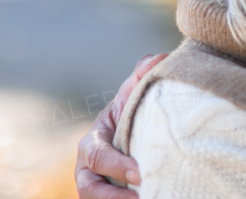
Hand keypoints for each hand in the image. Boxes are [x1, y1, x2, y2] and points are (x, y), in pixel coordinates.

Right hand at [74, 53, 166, 198]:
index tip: (139, 173)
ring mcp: (95, 185)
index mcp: (92, 141)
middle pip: (89, 188)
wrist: (133, 128)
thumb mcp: (133, 93)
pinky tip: (152, 197)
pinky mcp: (108, 195)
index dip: (116, 165)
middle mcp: (87, 167)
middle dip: (111, 196)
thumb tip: (158, 59)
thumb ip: (143, 76)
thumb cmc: (131, 110)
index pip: (96, 156)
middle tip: (141, 195)